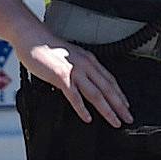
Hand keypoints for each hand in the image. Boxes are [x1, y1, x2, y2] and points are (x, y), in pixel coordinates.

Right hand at [17, 39, 132, 127]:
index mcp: (89, 60)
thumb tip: (86, 82)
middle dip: (120, 105)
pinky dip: (82, 109)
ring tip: (114, 121)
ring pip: (96, 94)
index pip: (110, 80)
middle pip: (107, 89)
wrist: (33, 38)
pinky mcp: (62, 77)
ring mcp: (75, 71)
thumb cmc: (48, 48)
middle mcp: (85, 65)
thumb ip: (80, 69)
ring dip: (107, 110)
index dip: (120, 94)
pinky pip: (75, 96)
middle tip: (127, 118)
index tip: (126, 105)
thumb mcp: (71, 57)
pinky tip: (87, 118)